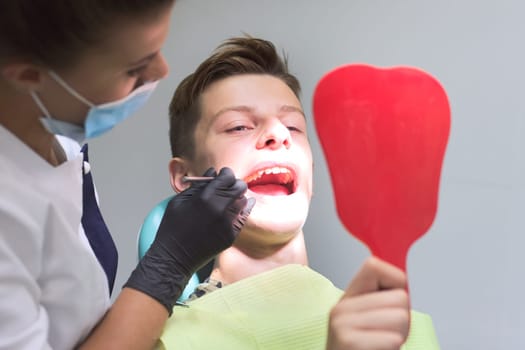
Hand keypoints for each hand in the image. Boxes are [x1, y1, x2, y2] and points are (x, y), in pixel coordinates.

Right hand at [124, 167, 254, 312]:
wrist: (174, 258)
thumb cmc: (173, 227)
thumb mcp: (180, 201)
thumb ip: (198, 185)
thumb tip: (213, 172)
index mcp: (205, 198)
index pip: (227, 177)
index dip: (226, 173)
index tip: (223, 175)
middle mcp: (220, 210)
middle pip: (240, 187)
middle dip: (234, 184)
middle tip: (227, 186)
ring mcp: (227, 224)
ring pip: (243, 202)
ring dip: (237, 198)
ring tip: (226, 200)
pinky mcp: (231, 236)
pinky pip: (241, 218)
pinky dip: (238, 212)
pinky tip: (231, 211)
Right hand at [326, 257, 409, 349]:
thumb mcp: (369, 323)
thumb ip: (382, 302)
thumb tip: (407, 286)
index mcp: (348, 298)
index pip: (374, 266)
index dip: (395, 281)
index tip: (395, 302)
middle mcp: (341, 308)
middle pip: (399, 297)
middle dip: (403, 320)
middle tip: (386, 336)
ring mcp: (342, 324)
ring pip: (400, 317)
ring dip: (399, 337)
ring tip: (381, 345)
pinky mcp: (348, 342)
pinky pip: (391, 339)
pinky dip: (392, 349)